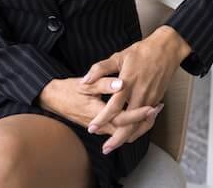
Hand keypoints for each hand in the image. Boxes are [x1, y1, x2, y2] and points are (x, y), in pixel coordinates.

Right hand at [37, 76, 153, 137]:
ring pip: (124, 131)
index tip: (152, 106)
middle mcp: (101, 124)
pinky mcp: (102, 124)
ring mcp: (101, 126)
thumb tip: (120, 83)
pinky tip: (141, 109)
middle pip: (127, 129)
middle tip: (158, 107)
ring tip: (154, 107)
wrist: (54, 99)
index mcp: (97, 113)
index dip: (138, 114)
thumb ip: (103, 82)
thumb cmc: (69, 90)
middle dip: (144, 121)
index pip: (123, 119)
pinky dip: (132, 121)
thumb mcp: (84, 84)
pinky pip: (120, 127)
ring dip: (140, 122)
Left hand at [80, 26, 191, 153]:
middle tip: (105, 148)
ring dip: (128, 136)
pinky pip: (147, 119)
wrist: (167, 49)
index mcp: (128, 83)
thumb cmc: (142, 52)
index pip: (114, 106)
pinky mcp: (157, 99)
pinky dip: (138, 128)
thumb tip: (84, 81)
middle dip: (117, 138)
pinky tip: (131, 132)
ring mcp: (150, 98)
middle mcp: (140, 94)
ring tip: (116, 144)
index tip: (92, 128)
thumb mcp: (119, 56)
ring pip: (139, 124)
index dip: (102, 119)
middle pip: (128, 123)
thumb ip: (100, 69)